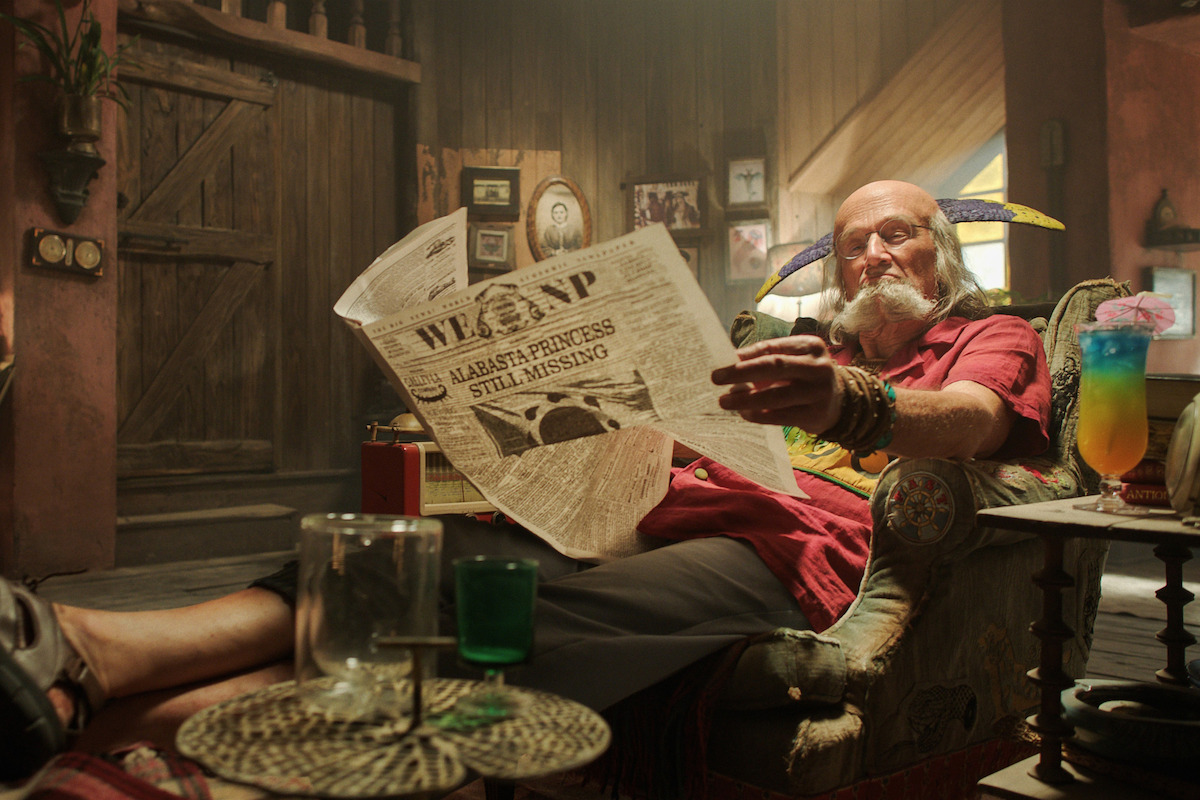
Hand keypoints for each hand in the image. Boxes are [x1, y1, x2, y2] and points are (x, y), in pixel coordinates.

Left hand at [711, 335, 841, 432]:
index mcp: (811, 346)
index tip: (725, 359)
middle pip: (775, 366)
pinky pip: (781, 416)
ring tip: (724, 401)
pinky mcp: (816, 414)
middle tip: (716, 378)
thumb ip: (769, 359)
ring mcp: (819, 391)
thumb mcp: (795, 361)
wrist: (840, 403)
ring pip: (776, 395)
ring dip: (746, 399)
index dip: (748, 354)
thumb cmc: (806, 377)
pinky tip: (744, 414)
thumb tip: (732, 363)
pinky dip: (760, 415)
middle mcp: (818, 366)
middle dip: (742, 372)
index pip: (774, 347)